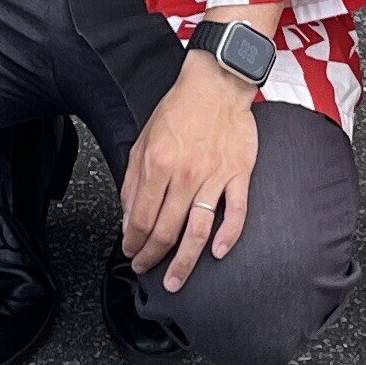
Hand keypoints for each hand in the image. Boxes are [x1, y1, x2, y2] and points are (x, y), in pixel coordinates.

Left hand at [120, 58, 259, 290]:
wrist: (217, 84)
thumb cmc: (180, 109)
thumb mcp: (144, 139)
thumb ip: (134, 180)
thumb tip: (127, 215)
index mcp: (157, 164)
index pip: (140, 217)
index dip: (132, 241)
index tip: (131, 252)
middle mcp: (184, 173)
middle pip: (166, 230)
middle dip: (152, 257)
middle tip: (146, 269)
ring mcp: (214, 175)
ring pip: (198, 229)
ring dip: (185, 261)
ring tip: (176, 280)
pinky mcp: (238, 173)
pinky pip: (236, 210)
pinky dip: (229, 235)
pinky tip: (219, 253)